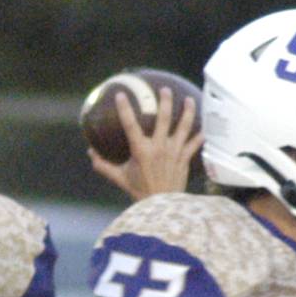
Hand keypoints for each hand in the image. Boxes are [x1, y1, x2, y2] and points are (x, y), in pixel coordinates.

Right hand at [89, 86, 202, 200]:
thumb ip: (104, 165)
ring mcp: (174, 152)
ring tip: (188, 99)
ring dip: (187, 111)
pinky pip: (195, 143)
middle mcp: (159, 148)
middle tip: (164, 89)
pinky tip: (205, 126)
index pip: (131, 125)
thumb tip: (90, 153)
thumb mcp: (119, 178)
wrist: (161, 207)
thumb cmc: (139, 192)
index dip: (125, 108)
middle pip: (164, 118)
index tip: (122, 94)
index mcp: (141, 151)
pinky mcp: (184, 159)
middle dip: (165, 101)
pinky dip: (201, 135)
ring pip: (184, 126)